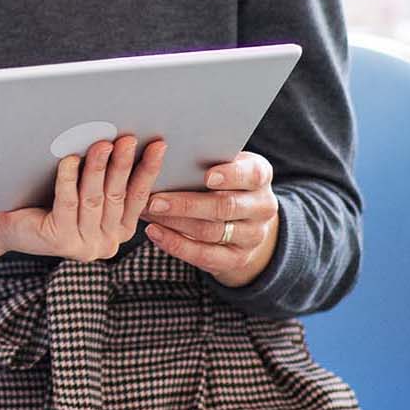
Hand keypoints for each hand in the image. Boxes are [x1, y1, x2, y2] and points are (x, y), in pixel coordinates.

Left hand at [0, 136, 166, 262]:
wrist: (9, 225)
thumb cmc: (49, 202)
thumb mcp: (86, 193)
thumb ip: (107, 179)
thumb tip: (127, 143)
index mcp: (118, 232)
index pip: (138, 197)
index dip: (149, 170)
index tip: (159, 146)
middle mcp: (106, 244)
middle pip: (117, 196)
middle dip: (124, 164)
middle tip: (129, 139)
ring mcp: (84, 246)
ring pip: (94, 198)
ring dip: (98, 168)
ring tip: (102, 143)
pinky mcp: (61, 242)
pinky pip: (67, 203)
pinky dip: (68, 179)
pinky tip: (69, 159)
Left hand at [141, 151, 279, 285]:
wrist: (247, 221)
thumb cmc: (225, 182)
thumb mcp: (225, 165)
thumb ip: (206, 158)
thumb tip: (162, 149)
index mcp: (260, 175)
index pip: (252, 174)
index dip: (231, 175)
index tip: (207, 176)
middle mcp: (262, 207)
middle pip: (225, 206)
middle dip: (187, 204)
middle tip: (154, 199)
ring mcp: (252, 236)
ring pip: (211, 231)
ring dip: (174, 222)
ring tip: (147, 211)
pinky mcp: (237, 259)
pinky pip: (204, 255)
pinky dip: (176, 244)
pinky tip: (154, 231)